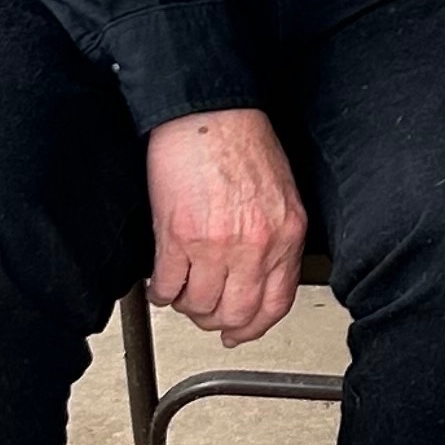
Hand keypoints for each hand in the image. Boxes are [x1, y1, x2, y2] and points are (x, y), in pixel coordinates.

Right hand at [145, 108, 305, 346]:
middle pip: (235, 313)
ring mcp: (216, 244)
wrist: (208, 112)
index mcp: (285, 233)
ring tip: (180, 291)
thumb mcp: (280, 193)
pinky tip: (160, 282)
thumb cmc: (241, 141)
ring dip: (186, 305)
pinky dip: (160, 291)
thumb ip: (275, 237)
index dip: (253, 326)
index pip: (275, 303)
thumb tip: (259, 273)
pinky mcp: (178, 236)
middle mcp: (255, 244)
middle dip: (216, 320)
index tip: (239, 332)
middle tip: (204, 313)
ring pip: (199, 305)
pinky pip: (167, 287)